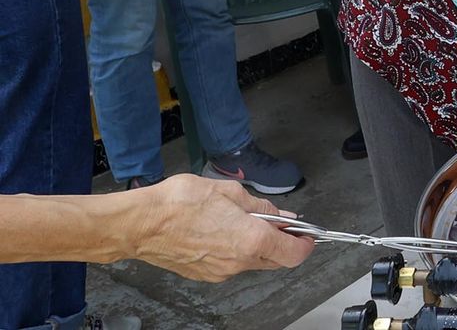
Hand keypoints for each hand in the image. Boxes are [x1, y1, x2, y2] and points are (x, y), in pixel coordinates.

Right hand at [129, 176, 313, 281]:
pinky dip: (237, 250)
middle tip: (279, 223)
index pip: (293, 253)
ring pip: (253, 262)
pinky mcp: (204, 275)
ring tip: (243, 220)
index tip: (307, 234)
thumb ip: (261, 206)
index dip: (305, 243)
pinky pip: (231, 264)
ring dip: (258, 245)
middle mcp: (237, 261)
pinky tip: (224, 231)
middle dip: (283, 242)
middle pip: (276, 260)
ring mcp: (220, 272)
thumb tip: (281, 214)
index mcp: (250, 239)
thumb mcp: (230, 192)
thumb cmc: (178, 203)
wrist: (140, 224)